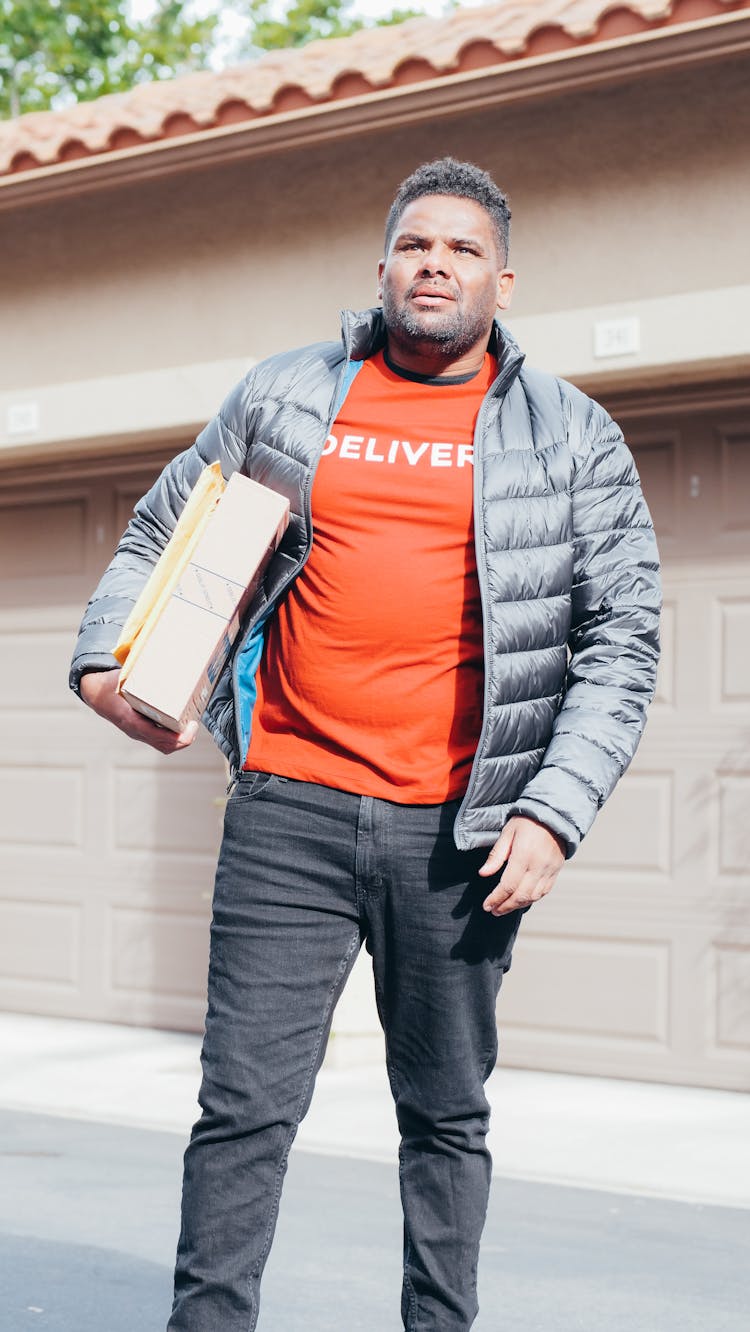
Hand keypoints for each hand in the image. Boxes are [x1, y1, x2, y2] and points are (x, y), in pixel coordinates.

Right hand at [80, 669, 197, 754]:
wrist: (96, 695)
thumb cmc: (111, 684)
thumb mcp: (123, 676)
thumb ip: (139, 672)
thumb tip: (160, 657)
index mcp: (129, 718)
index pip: (154, 734)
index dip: (174, 736)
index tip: (189, 727)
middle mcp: (134, 730)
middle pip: (164, 745)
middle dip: (183, 740)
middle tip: (194, 725)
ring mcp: (138, 733)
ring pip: (163, 746)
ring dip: (180, 741)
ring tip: (191, 727)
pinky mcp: (141, 732)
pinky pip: (160, 742)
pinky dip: (173, 738)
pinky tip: (182, 726)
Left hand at [479, 816, 565, 915]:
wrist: (554, 816)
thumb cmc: (527, 822)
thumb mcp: (507, 833)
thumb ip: (496, 855)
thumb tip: (483, 873)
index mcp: (524, 855)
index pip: (508, 885)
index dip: (496, 898)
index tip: (486, 906)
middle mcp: (538, 865)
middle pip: (521, 895)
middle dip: (505, 906)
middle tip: (494, 910)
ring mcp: (549, 870)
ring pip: (533, 897)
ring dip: (517, 906)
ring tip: (504, 908)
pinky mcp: (556, 872)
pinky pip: (544, 892)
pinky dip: (531, 899)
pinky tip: (521, 900)